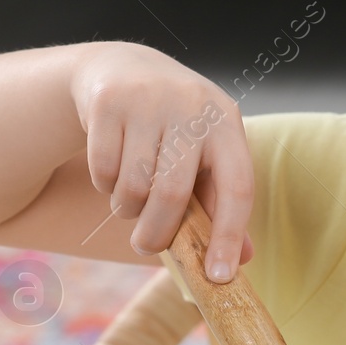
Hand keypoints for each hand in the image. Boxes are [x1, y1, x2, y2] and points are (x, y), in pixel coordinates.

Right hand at [72, 43, 254, 279]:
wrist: (122, 67)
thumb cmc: (173, 126)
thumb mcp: (205, 153)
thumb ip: (221, 203)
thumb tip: (241, 260)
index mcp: (226, 122)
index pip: (237, 187)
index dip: (229, 237)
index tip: (218, 277)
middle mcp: (192, 106)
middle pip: (172, 195)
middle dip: (155, 234)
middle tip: (145, 247)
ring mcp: (148, 100)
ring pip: (132, 188)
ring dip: (126, 209)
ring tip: (129, 198)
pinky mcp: (108, 102)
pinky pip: (103, 171)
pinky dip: (104, 185)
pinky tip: (112, 169)